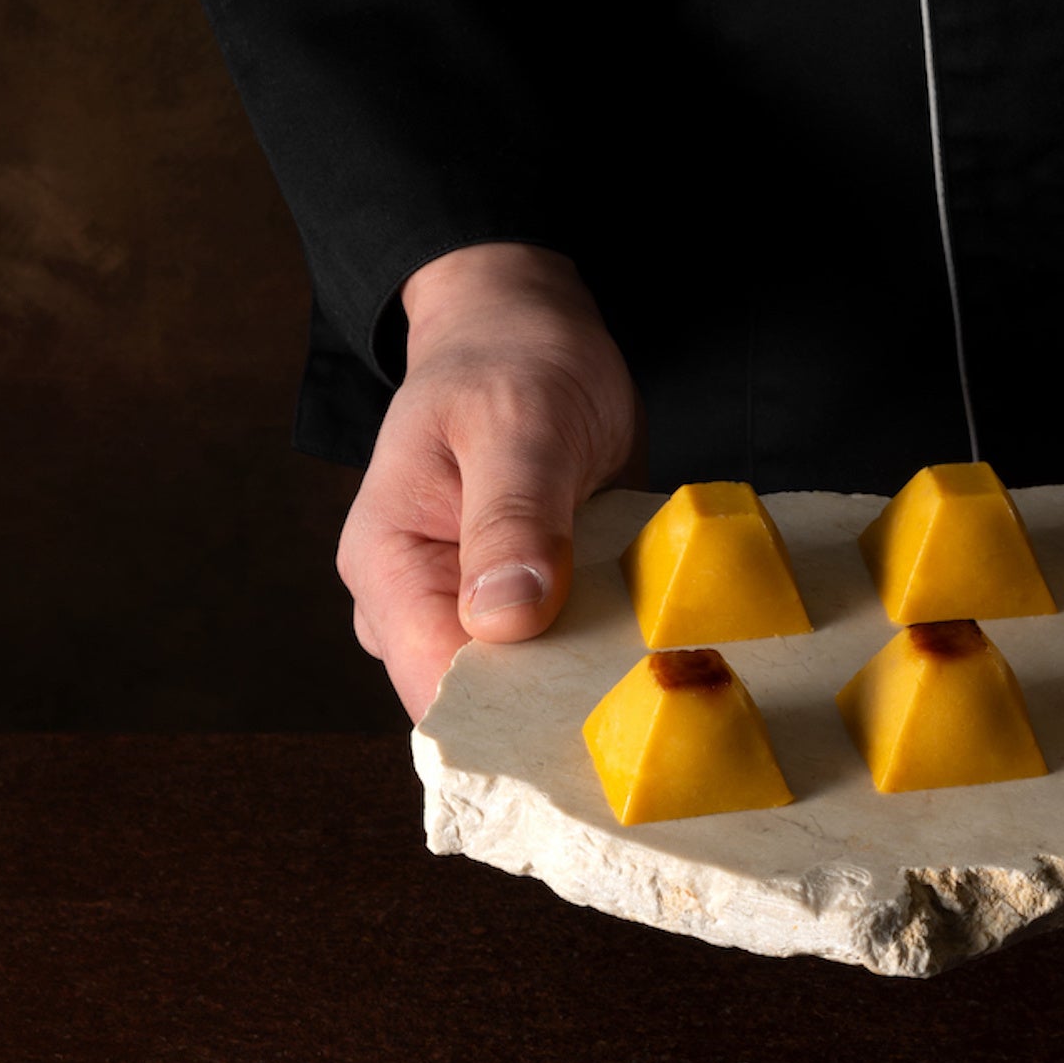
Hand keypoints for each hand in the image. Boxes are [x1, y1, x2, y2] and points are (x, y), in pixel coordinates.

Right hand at [336, 244, 643, 721]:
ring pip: (535, 682)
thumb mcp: (517, 424)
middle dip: (562, 709)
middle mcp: (423, 602)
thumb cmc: (510, 361)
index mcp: (389, 565)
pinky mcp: (536, 603)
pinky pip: (572, 650)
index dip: (509, 719)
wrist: (529, 330)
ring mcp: (479, 608)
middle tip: (658, 711)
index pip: (436, 680)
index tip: (597, 732)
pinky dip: (615, 647)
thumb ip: (512, 519)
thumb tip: (503, 619)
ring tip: (674, 681)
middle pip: (486, 698)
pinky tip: (670, 648)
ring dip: (597, 681)